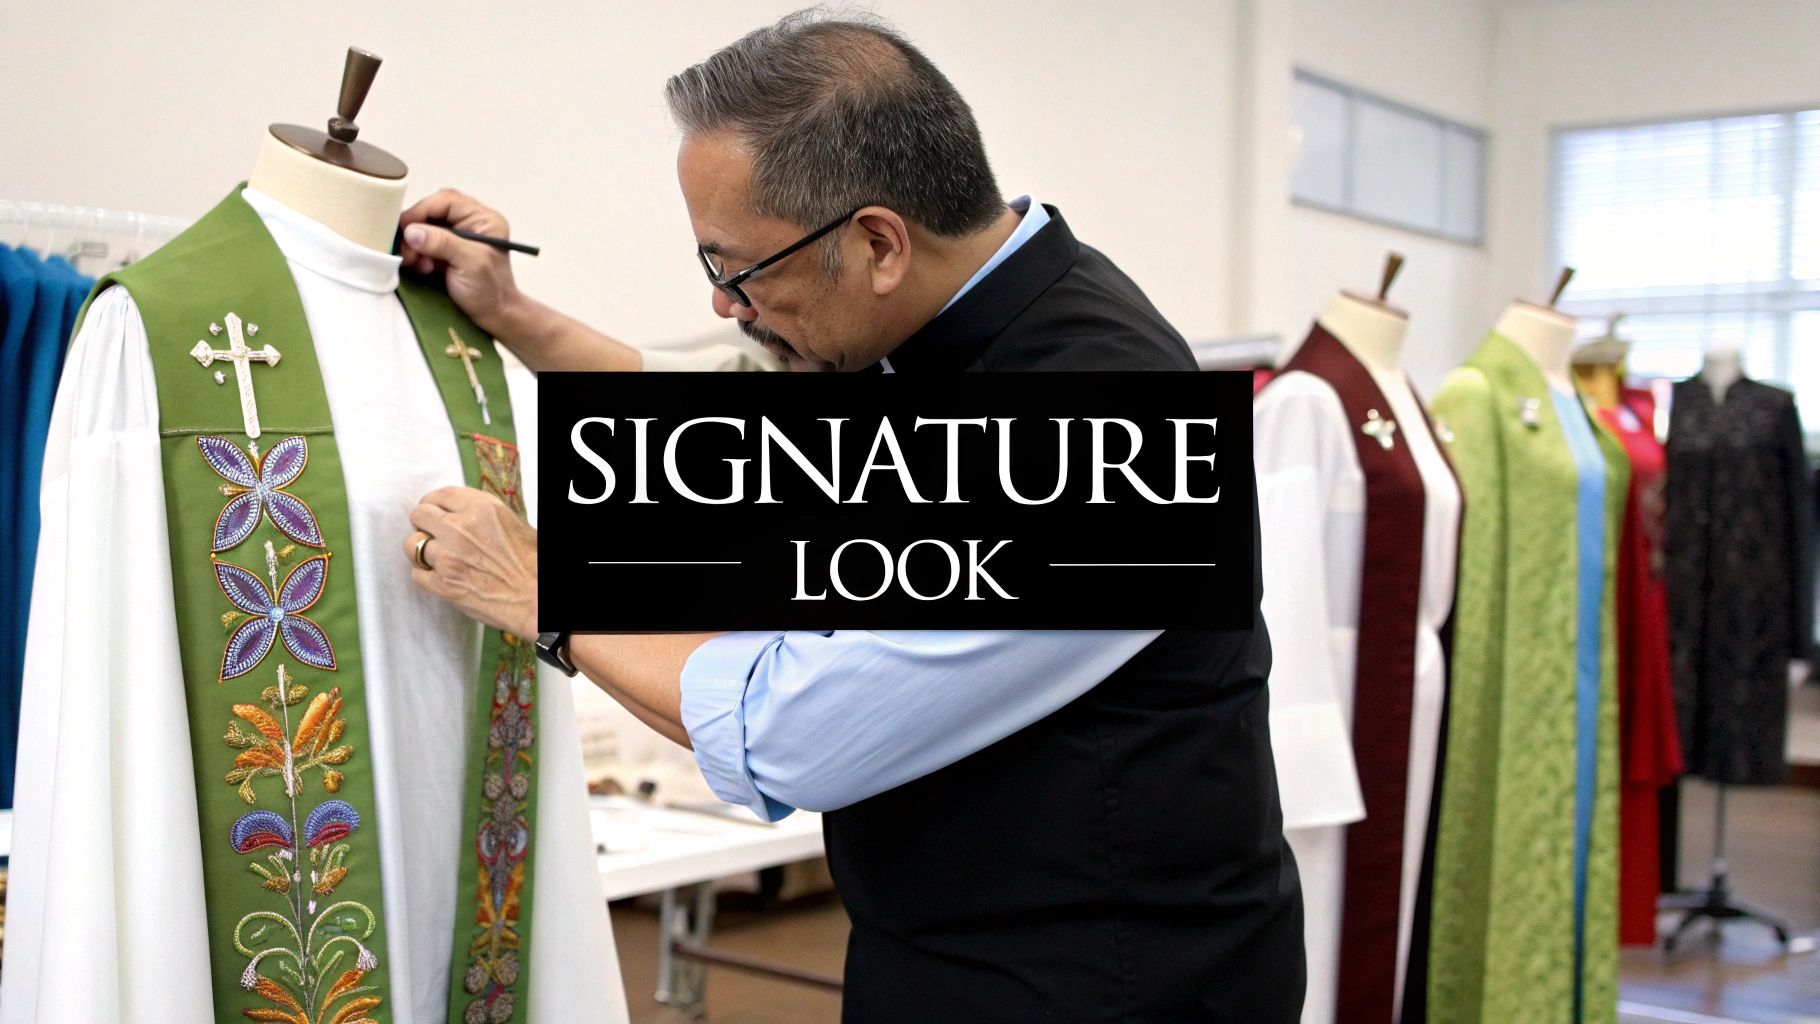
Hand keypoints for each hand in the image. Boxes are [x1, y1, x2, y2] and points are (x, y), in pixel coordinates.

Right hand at [400, 190, 525, 336]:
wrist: (493, 317)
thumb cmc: (490, 290)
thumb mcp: (471, 263)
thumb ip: (443, 243)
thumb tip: (411, 231)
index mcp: (483, 219)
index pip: (447, 201)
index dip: (423, 210)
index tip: (406, 228)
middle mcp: (468, 224)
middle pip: (431, 213)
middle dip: (416, 230)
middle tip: (407, 251)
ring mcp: (455, 239)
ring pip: (423, 229)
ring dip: (414, 245)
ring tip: (414, 263)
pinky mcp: (443, 254)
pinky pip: (422, 246)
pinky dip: (416, 255)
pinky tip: (421, 268)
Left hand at [404, 486, 538, 637]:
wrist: (536, 600)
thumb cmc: (533, 566)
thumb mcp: (514, 524)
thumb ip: (483, 515)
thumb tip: (462, 514)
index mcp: (483, 509)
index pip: (441, 495)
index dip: (434, 503)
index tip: (434, 510)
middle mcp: (461, 529)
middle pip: (420, 514)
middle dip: (424, 523)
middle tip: (432, 532)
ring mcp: (448, 558)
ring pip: (412, 544)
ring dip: (421, 549)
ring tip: (435, 556)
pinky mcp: (442, 585)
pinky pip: (416, 574)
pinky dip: (425, 575)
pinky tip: (440, 576)